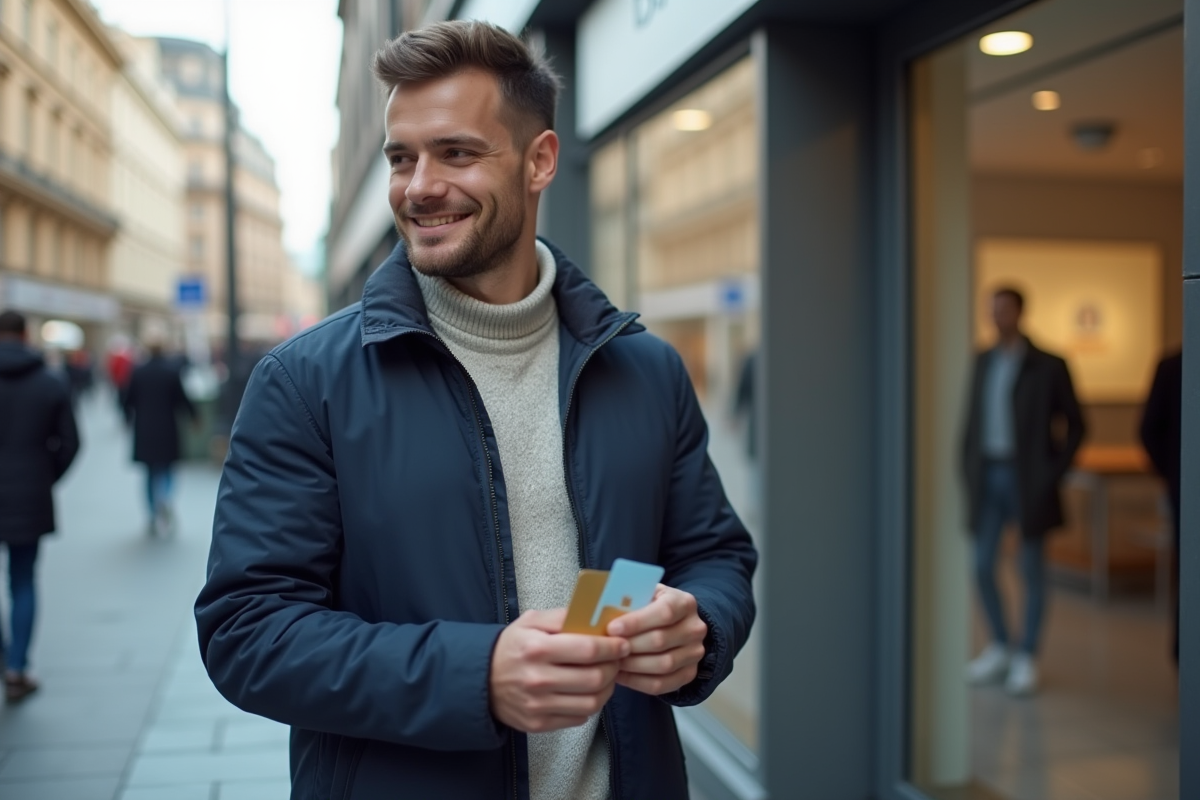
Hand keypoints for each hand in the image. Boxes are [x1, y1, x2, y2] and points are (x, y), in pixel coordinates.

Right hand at [490, 609, 629, 733]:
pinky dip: (590, 705)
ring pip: (592, 702)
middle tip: (617, 660)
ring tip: (607, 676)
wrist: (481, 680)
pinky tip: (587, 692)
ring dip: (607, 688)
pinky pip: (579, 718)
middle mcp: (538, 679)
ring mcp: (538, 705)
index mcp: (537, 648)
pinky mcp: (539, 723)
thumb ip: (563, 616)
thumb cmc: (512, 647)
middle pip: (594, 678)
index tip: (622, 644)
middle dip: (614, 668)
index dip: (612, 647)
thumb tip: (597, 617)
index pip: (588, 649)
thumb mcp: (531, 621)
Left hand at [606, 585, 707, 695]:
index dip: (637, 622)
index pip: (664, 612)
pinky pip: (662, 684)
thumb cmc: (651, 606)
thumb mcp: (644, 594)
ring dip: (632, 665)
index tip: (612, 628)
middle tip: (606, 648)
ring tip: (611, 661)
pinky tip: (620, 675)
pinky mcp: (689, 674)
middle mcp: (695, 628)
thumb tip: (601, 612)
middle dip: (629, 646)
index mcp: (685, 603)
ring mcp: (695, 653)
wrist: (675, 623)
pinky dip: (637, 681)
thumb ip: (630, 600)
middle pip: (660, 641)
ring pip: (662, 665)